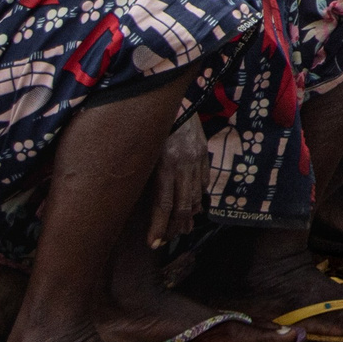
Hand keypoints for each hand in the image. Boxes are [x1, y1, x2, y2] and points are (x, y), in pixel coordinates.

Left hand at [148, 118, 205, 245]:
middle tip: (167, 240)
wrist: (174, 97)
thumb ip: (143, 174)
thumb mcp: (143, 149)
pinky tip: (194, 206)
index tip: (153, 244)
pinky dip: (199, 196)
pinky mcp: (204, 152)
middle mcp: (184, 164)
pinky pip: (204, 181)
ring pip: (195, 196)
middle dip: (175, 227)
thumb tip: (138, 199)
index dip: (159, 227)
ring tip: (183, 229)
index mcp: (166, 164)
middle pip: (182, 206)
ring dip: (188, 216)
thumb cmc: (151, 124)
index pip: (164, 205)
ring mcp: (197, 159)